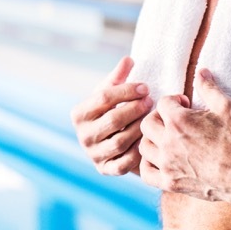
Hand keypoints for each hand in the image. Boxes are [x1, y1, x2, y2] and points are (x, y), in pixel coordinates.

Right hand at [71, 56, 152, 175]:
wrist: (109, 140)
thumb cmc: (111, 111)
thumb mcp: (111, 93)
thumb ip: (118, 77)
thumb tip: (128, 60)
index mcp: (79, 114)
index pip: (103, 98)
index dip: (126, 91)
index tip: (145, 87)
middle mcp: (82, 136)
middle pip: (113, 119)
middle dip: (136, 108)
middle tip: (151, 101)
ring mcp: (93, 154)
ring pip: (121, 141)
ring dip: (140, 127)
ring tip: (151, 117)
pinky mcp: (105, 170)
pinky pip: (125, 163)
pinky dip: (138, 151)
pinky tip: (147, 137)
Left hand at [138, 69, 230, 205]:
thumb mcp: (227, 109)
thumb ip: (209, 88)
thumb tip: (201, 71)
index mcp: (179, 121)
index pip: (163, 103)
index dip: (174, 101)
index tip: (186, 106)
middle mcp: (168, 142)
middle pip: (147, 123)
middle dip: (158, 118)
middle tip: (173, 122)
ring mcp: (167, 164)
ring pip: (143, 146)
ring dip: (153, 140)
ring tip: (167, 139)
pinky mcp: (170, 183)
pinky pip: (145, 173)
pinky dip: (148, 165)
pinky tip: (160, 160)